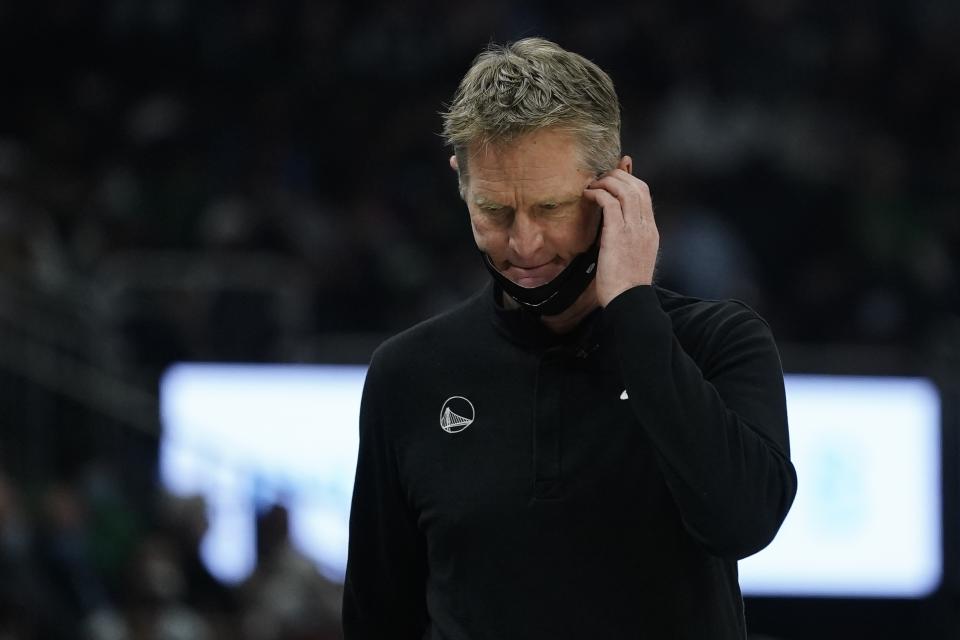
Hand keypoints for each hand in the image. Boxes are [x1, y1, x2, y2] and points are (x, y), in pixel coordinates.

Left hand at [582, 156, 659, 306]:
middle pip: (638, 187)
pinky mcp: (618, 234)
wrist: (628, 300)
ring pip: (625, 190)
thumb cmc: (626, 285)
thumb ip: (629, 239)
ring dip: (607, 181)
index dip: (629, 180)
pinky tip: (588, 195)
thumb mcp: (634, 257)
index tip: (613, 179)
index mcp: (651, 231)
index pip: (645, 194)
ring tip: (593, 184)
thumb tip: (613, 229)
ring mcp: (634, 229)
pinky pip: (610, 203)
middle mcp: (645, 226)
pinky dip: (598, 193)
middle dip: (618, 176)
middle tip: (600, 178)